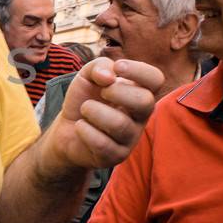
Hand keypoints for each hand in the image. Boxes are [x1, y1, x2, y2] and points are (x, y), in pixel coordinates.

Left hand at [42, 57, 162, 172]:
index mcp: (139, 92)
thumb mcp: (88, 75)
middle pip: (145, 101)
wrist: (66, 130)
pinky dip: (84, 130)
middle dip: (117, 92)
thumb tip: (109, 76)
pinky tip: (80, 126)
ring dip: (94, 111)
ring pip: (120, 124)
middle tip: (102, 93)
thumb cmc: (85, 99)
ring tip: (85, 109)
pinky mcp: (116, 156)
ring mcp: (131, 138)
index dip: (138, 70)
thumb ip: (99, 66)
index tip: (118, 67)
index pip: (156, 78)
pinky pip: (102, 143)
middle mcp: (141, 116)